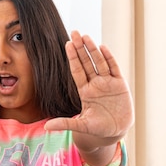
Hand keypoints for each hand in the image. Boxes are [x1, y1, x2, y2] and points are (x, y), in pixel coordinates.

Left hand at [45, 31, 133, 147]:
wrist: (115, 133)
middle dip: (80, 48)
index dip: (72, 58)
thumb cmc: (97, 129)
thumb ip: (65, 123)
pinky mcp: (120, 85)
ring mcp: (108, 83)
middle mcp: (95, 84)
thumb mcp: (81, 126)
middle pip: (87, 62)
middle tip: (74, 32)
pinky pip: (114, 69)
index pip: (77, 71)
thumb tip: (46, 127)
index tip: (66, 44)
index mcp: (85, 92)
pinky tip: (103, 47)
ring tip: (86, 36)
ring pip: (99, 62)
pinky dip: (109, 58)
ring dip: (93, 50)